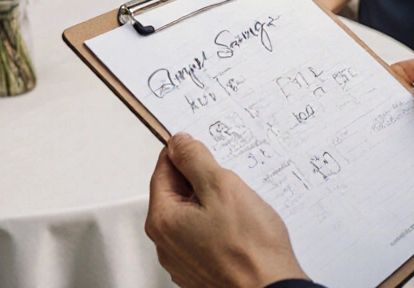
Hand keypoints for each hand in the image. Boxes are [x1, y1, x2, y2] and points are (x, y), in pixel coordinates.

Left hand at [145, 133, 307, 287]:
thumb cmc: (250, 250)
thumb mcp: (222, 186)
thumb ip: (195, 159)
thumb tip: (179, 143)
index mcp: (162, 220)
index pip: (163, 171)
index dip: (184, 155)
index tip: (199, 148)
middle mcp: (166, 243)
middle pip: (177, 194)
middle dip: (202, 183)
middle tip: (228, 184)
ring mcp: (183, 260)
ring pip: (192, 215)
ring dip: (212, 205)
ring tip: (238, 211)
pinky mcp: (201, 270)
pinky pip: (203, 236)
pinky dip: (218, 227)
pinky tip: (239, 231)